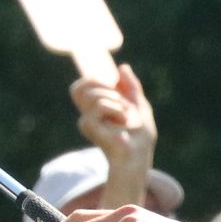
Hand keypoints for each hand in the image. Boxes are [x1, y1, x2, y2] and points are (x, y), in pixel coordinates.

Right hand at [69, 62, 159, 201]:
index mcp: (96, 110)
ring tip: (124, 114)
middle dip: (101, 85)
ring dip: (115, 100)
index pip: (80, 88)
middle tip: (119, 98)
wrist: (141, 154)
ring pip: (92, 95)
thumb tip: (122, 67)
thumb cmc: (140, 137)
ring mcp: (87, 122)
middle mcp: (87, 116)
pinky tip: (123, 121)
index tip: (112, 84)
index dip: (92, 80)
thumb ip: (131, 87)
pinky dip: (116, 109)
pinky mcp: (89, 127)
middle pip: (79, 88)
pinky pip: (100, 105)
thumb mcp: (139, 105)